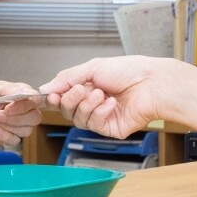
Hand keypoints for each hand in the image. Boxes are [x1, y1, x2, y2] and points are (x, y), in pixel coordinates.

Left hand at [0, 81, 43, 145]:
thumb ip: (12, 91)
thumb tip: (28, 93)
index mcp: (22, 93)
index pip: (36, 99)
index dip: (25, 105)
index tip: (7, 107)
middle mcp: (23, 109)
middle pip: (34, 117)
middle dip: (15, 118)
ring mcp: (18, 124)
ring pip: (26, 130)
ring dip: (7, 126)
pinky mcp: (9, 136)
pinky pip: (15, 140)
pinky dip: (4, 135)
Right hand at [38, 56, 166, 138]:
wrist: (152, 83)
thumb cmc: (129, 71)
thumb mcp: (93, 68)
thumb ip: (67, 78)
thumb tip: (45, 87)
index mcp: (88, 87)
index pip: (63, 97)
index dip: (55, 98)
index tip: (52, 95)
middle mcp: (93, 103)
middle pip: (67, 110)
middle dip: (70, 100)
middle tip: (81, 89)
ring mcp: (102, 117)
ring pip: (78, 120)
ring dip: (87, 105)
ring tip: (101, 93)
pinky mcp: (111, 129)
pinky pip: (95, 125)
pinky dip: (100, 113)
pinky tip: (111, 103)